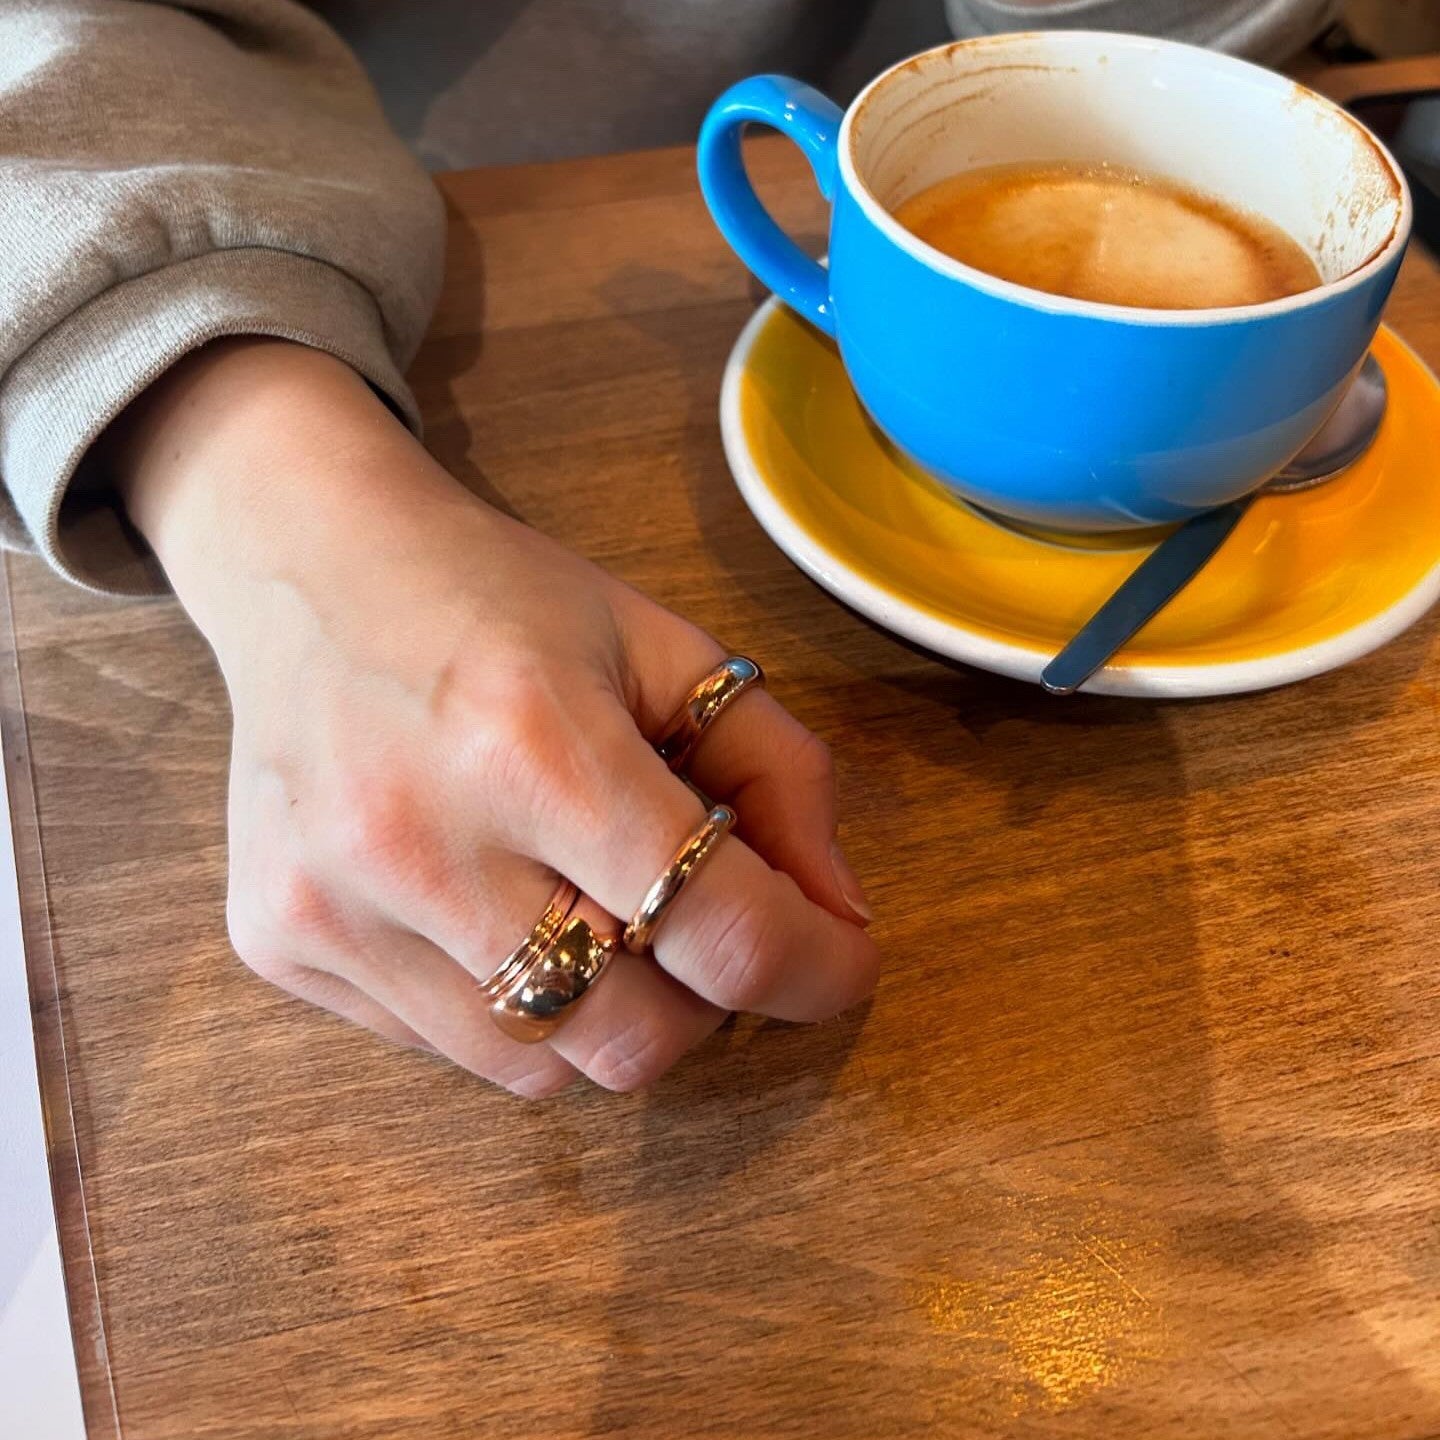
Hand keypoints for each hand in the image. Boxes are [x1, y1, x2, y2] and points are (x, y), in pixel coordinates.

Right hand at [112, 340, 878, 1094]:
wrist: (311, 572)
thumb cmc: (503, 602)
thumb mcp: (666, 648)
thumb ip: (777, 773)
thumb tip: (835, 916)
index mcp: (538, 742)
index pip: (723, 933)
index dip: (816, 969)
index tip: (843, 964)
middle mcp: (420, 841)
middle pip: (637, 1036)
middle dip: (707, 999)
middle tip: (700, 926)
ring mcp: (334, 907)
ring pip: (544, 1069)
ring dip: (608, 1012)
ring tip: (592, 911)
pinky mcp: (280, 942)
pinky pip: (448, 1048)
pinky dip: (510, 1006)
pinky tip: (493, 908)